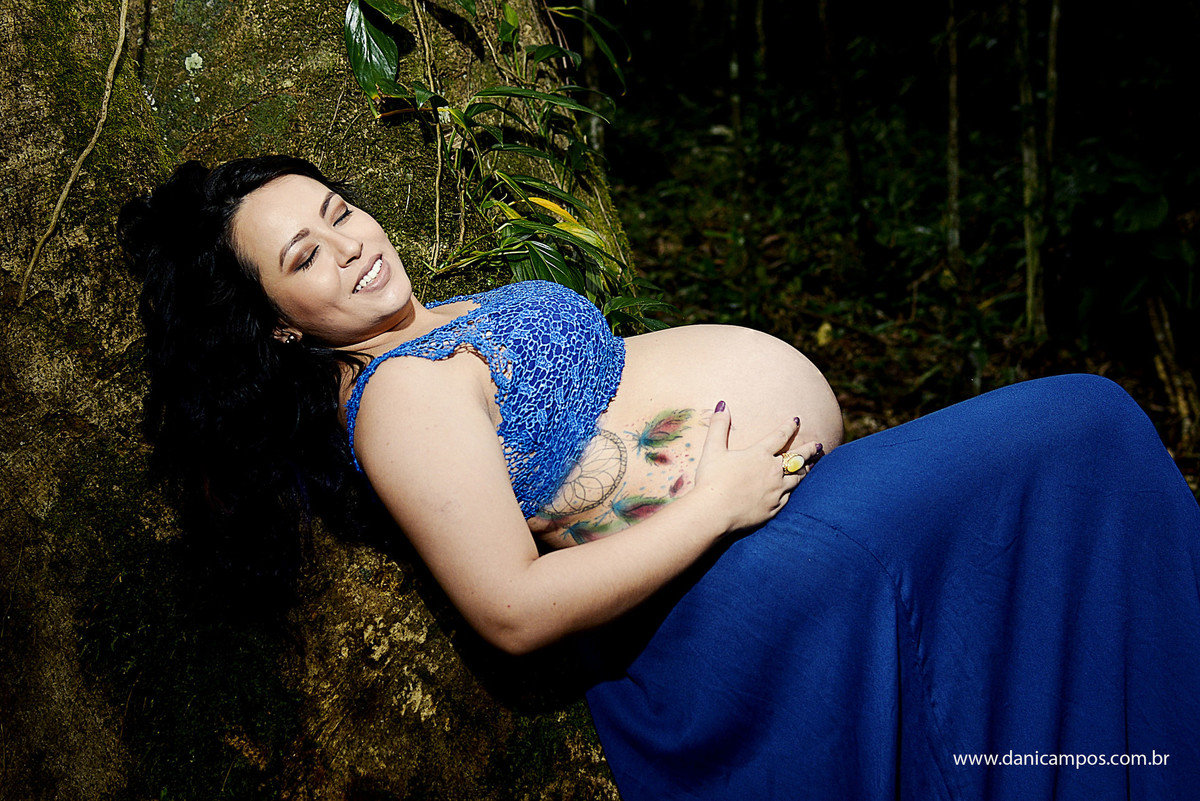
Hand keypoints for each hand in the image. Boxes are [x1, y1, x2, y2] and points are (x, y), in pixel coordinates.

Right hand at [690, 402, 822, 534]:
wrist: (714, 513)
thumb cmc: (711, 480)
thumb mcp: (712, 449)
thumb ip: (718, 426)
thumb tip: (722, 404)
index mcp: (759, 454)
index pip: (780, 436)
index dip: (789, 427)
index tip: (797, 421)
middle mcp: (772, 471)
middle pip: (797, 457)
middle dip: (809, 449)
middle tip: (819, 445)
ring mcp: (776, 491)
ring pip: (798, 478)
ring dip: (806, 469)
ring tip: (812, 466)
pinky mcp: (774, 508)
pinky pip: (789, 497)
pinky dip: (794, 490)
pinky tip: (796, 489)